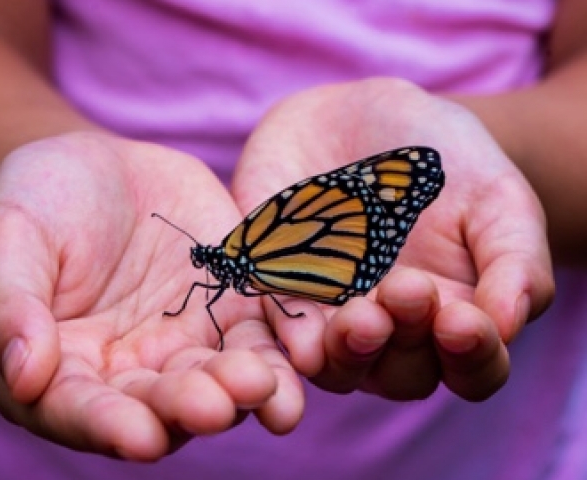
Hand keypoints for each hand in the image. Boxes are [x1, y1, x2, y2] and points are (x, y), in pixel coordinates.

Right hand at [0, 132, 302, 458]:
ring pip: (221, 379)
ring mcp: (189, 343)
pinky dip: (285, 347)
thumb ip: (10, 306)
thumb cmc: (39, 202)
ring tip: (267, 387)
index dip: (109, 426)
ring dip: (247, 391)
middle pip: (163, 405)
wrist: (102, 168)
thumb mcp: (7, 239)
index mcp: (66, 371)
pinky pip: (264, 334)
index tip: (139, 436)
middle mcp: (133, 372)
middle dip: (190, 407)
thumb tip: (24, 376)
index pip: (83, 411)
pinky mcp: (234, 309)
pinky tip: (306, 351)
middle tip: (216, 405)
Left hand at [232, 78, 553, 400]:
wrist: (363, 115)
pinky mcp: (279, 290)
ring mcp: (332, 316)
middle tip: (405, 291)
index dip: (473, 357)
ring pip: (337, 366)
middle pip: (400, 374)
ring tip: (358, 318)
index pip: (473, 368)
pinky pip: (279, 325)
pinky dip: (289, 334)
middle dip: (404, 343)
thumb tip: (507, 325)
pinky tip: (300, 335)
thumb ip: (514, 260)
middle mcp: (392, 330)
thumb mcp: (496, 197)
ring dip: (347, 353)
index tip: (462, 320)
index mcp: (453, 316)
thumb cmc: (444, 160)